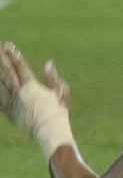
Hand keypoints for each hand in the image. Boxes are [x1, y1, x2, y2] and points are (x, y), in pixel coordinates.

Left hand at [0, 41, 74, 156]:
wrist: (49, 131)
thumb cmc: (58, 111)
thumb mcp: (61, 92)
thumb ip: (53, 78)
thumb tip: (48, 63)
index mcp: (31, 86)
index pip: (20, 67)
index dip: (14, 55)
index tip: (8, 45)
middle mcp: (19, 93)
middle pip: (7, 73)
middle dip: (1, 60)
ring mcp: (12, 103)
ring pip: (0, 85)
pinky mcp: (9, 113)